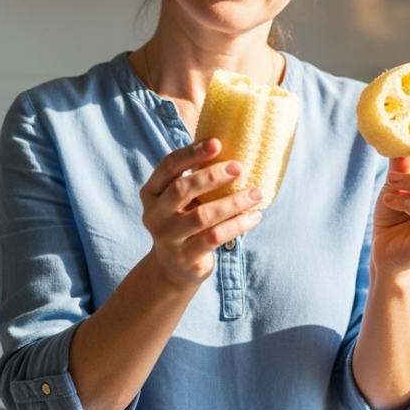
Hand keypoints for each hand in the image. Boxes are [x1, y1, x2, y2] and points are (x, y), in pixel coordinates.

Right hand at [139, 138, 263, 286]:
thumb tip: (235, 146)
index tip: (217, 142)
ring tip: (257, 193)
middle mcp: (154, 214)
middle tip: (239, 167)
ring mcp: (167, 238)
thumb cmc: (185, 220)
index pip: (168, 166)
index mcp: (151, 192)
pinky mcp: (185, 257)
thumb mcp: (182, 200)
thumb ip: (197, 178)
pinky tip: (254, 216)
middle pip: (181, 189)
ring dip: (233, 202)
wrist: (173, 267)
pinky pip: (214, 237)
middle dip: (212, 176)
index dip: (191, 152)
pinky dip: (237, 225)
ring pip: (202, 215)